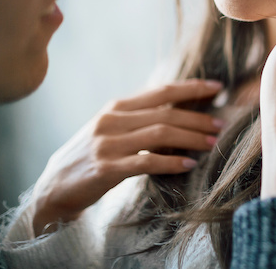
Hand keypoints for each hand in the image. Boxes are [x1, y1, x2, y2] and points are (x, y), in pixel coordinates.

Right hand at [30, 80, 222, 235]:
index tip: (217, 86)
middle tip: (221, 124)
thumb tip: (180, 114)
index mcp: (116, 107)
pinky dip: (172, 162)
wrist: (53, 188)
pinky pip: (147, 162)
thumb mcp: (112, 130)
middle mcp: (112, 120)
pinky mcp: (106, 169)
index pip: (161, 91)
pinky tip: (189, 165)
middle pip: (166, 113)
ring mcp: (108, 144)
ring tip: (212, 144)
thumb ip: (140, 120)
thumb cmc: (90, 158)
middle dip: (198, 118)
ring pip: (161, 134)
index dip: (191, 88)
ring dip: (191, 139)